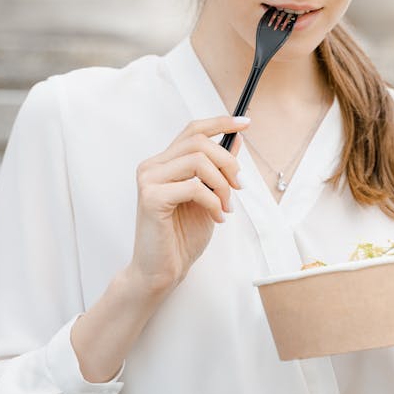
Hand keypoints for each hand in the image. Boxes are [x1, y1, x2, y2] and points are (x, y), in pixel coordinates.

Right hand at [127, 115, 247, 297]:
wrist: (161, 271)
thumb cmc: (181, 237)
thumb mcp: (209, 197)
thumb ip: (218, 169)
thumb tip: (237, 140)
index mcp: (164, 163)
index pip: (192, 130)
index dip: (220, 122)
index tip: (245, 123)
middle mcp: (152, 166)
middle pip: (199, 142)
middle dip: (228, 162)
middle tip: (239, 187)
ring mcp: (148, 180)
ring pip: (198, 161)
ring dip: (222, 185)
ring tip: (226, 207)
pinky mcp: (151, 198)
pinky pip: (193, 187)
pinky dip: (213, 201)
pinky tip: (216, 216)